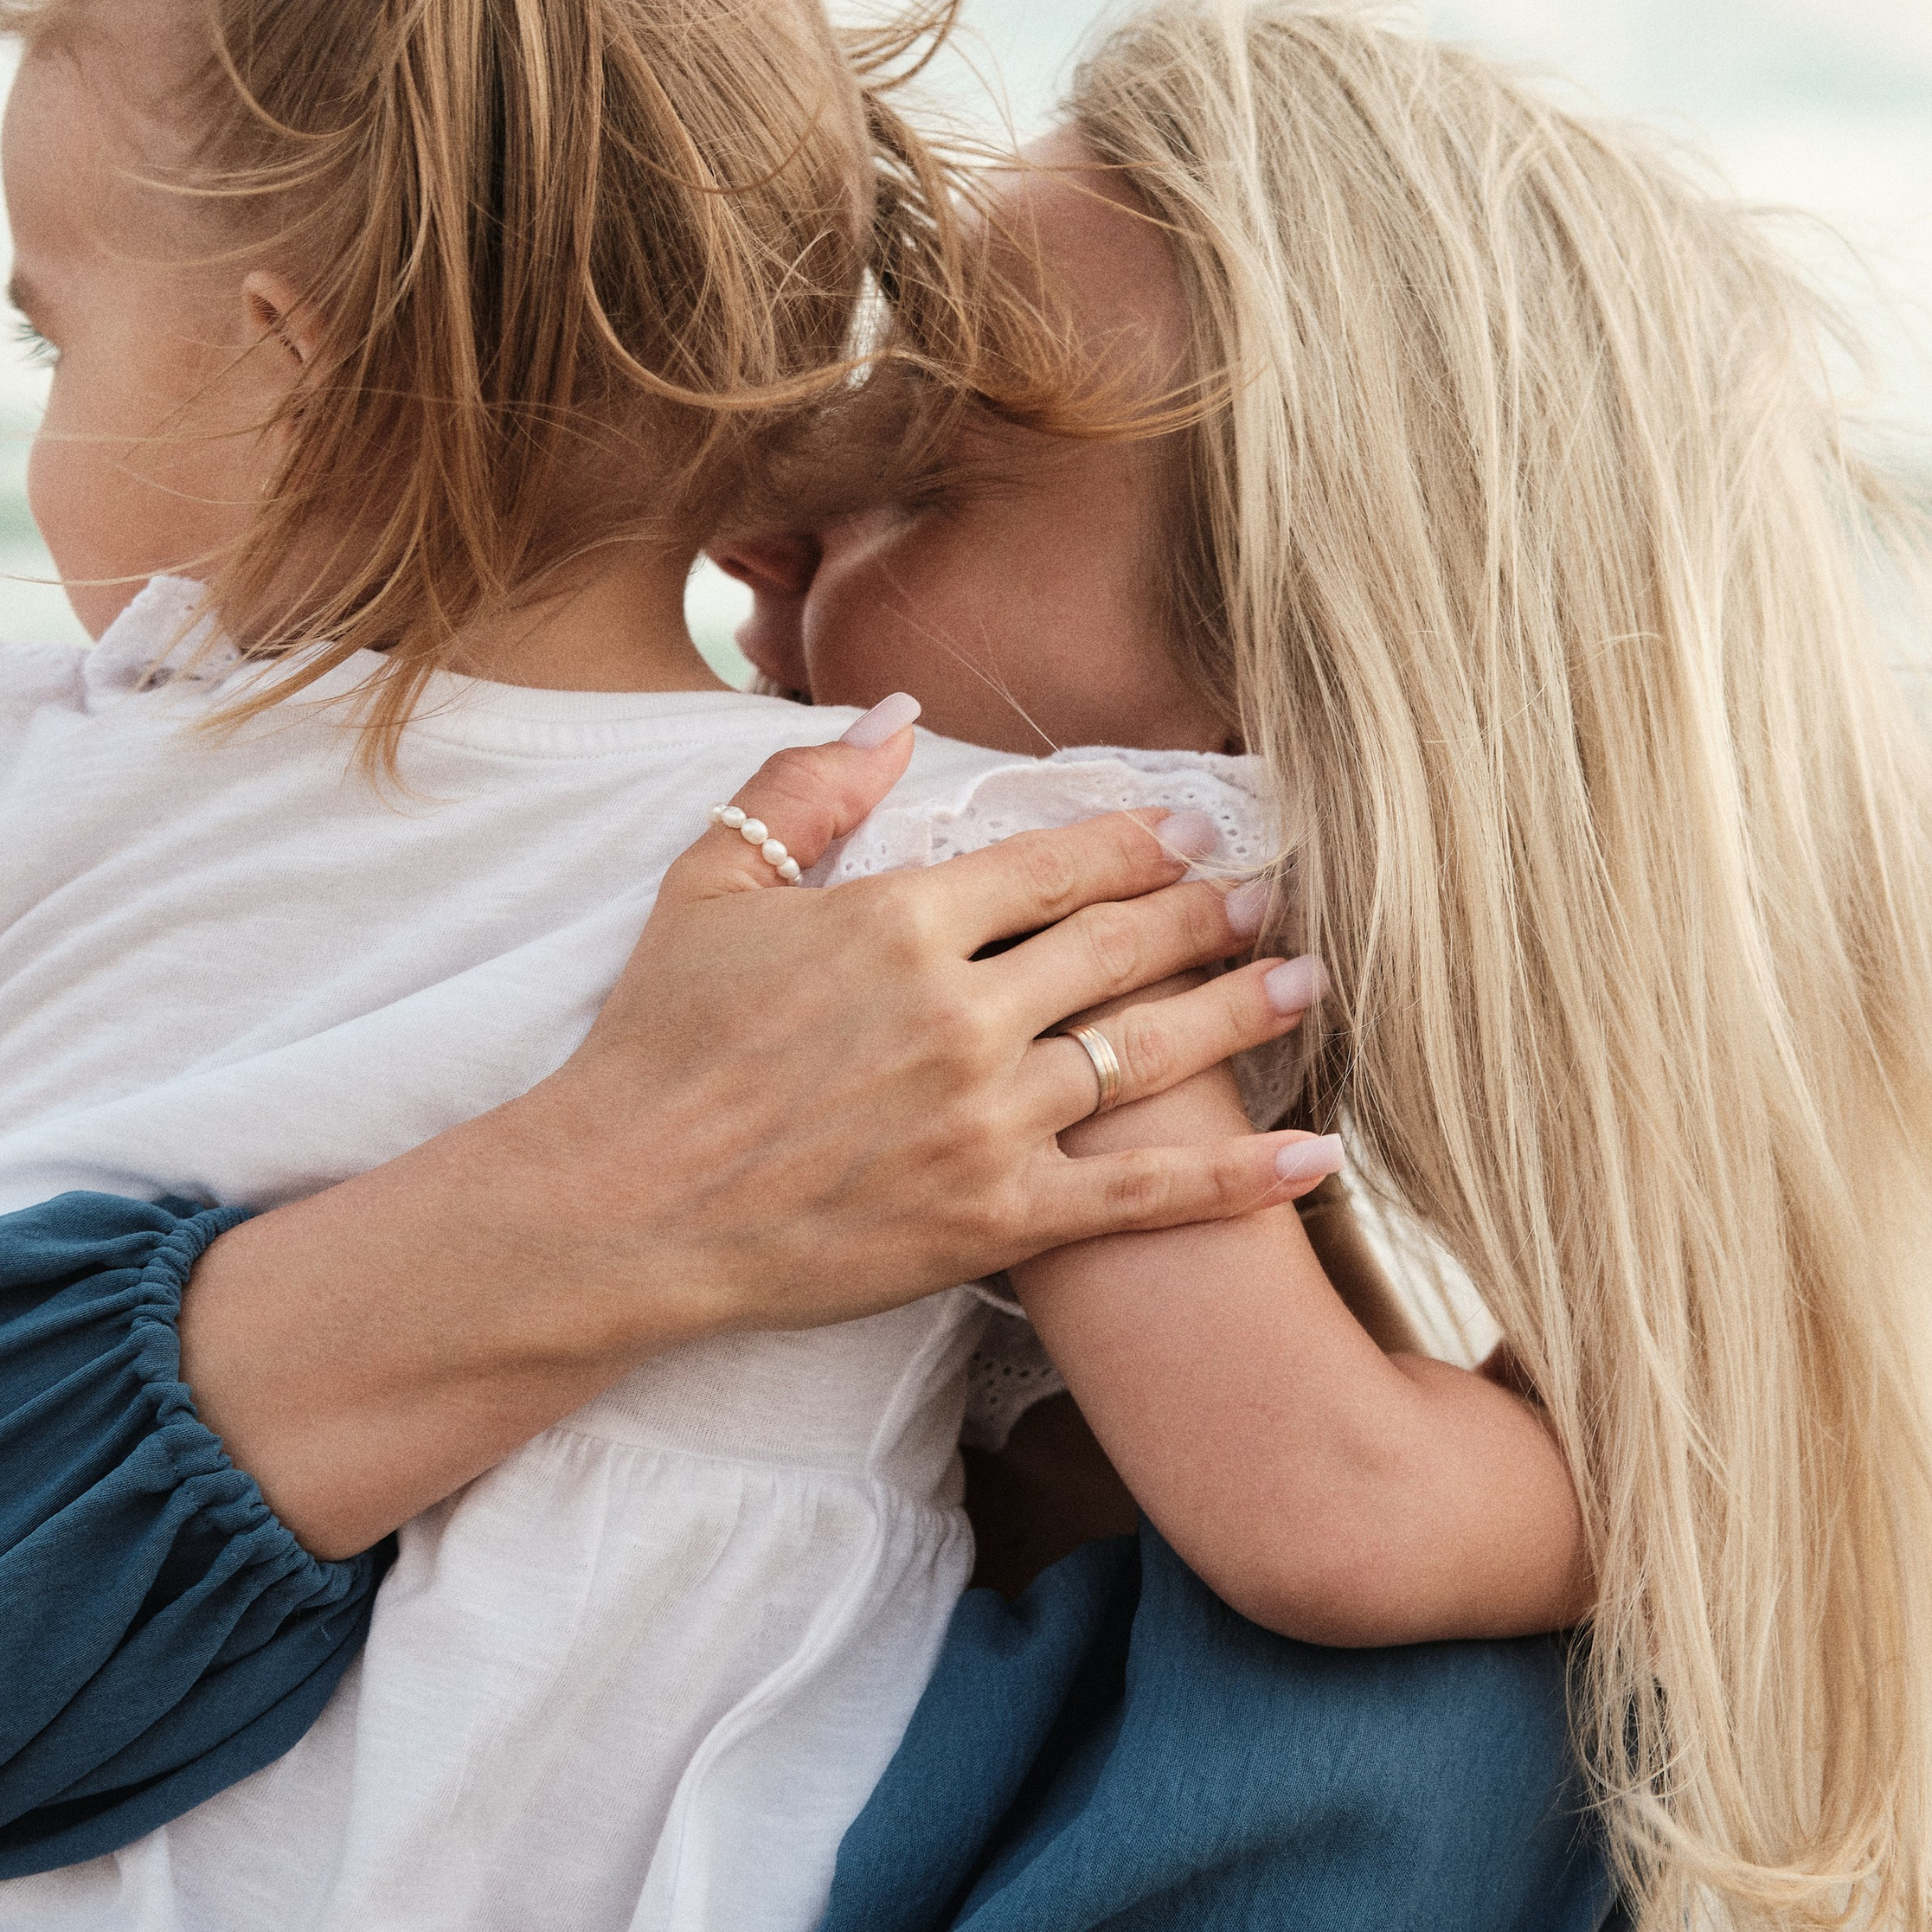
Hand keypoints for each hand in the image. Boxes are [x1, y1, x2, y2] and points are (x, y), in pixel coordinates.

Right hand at [181, 711, 1328, 1555]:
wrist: (619, 1207)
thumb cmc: (653, 1046)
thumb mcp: (710, 888)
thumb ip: (805, 791)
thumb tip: (896, 713)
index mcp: (900, 919)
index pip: (1056, 863)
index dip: (1138, 843)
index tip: (1193, 832)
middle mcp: (961, 1011)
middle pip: (1122, 946)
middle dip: (1212, 914)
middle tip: (1275, 893)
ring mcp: (986, 1118)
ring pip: (1151, 1055)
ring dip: (1243, 1013)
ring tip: (1307, 981)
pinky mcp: (995, 1218)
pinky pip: (1143, 1196)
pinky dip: (1236, 1177)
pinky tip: (1313, 1156)